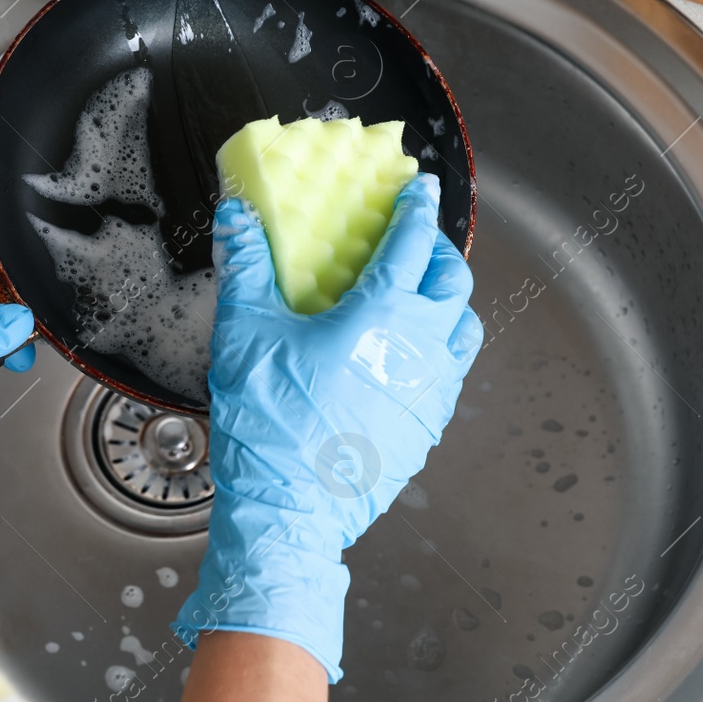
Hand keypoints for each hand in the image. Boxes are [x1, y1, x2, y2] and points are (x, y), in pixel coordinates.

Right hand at [173, 174, 481, 680]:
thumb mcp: (246, 334)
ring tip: (418, 296)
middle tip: (413, 242)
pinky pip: (450, 376)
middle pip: (453, 281)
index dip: (416, 209)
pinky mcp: (428, 429)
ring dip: (446, 303)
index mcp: (383, 313)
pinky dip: (438, 351)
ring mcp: (431, 392)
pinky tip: (406, 357)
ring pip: (463, 330)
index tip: (418, 190)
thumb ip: (246, 268)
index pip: (413, 243)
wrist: (289, 511)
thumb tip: (239, 218)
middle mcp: (422, 348)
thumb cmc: (270, 424)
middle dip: (437, 252)